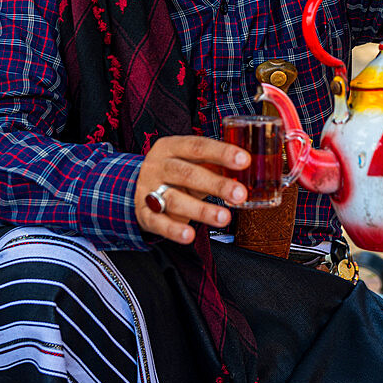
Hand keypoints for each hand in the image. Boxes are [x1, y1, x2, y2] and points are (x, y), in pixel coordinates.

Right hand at [134, 135, 250, 243]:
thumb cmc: (174, 172)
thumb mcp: (190, 162)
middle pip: (187, 173)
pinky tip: (189, 235)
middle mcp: (158, 166)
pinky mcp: (144, 213)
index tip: (244, 160)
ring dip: (201, 210)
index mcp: (171, 147)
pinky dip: (174, 230)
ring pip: (174, 199)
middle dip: (216, 184)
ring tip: (224, 218)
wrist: (135, 186)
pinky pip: (158, 222)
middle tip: (240, 194)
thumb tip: (247, 172)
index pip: (198, 146)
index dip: (222, 152)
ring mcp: (148, 189)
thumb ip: (213, 166)